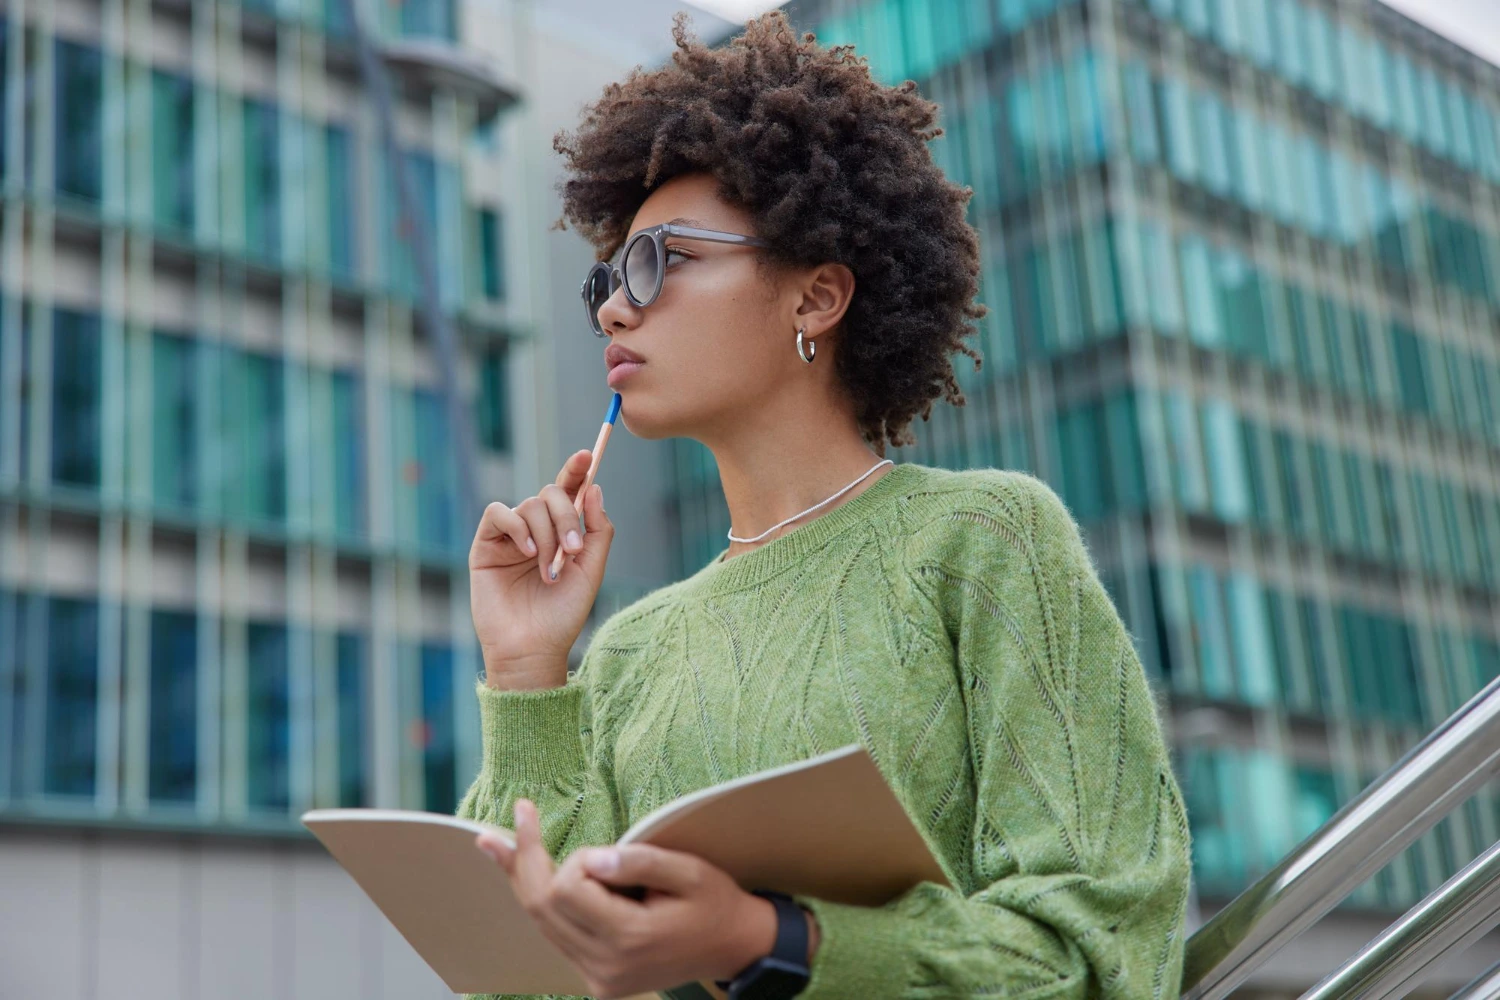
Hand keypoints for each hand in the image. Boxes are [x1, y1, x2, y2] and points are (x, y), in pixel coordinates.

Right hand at [469, 451, 613, 685]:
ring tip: (548, 568)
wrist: (533, 647)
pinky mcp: (486, 545)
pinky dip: (516, 527)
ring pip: (529, 505)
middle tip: (572, 549)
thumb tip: (594, 487)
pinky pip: (498, 513)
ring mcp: (510, 536)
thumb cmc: (563, 615)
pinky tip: (526, 553)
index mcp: (562, 532)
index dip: (576, 469)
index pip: (569, 491)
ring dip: (545, 535)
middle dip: (566, 515)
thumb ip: (598, 530)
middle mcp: (536, 529)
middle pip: (550, 494)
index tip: (588, 455)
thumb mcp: (591, 571)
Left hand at [475, 799, 784, 999]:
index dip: (576, 859)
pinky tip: (524, 871)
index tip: (604, 848)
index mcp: (630, 939)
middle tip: (518, 812)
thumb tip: (591, 857)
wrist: (734, 947)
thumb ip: (640, 862)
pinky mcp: (598, 981)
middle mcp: (606, 966)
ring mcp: (599, 978)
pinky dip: (541, 902)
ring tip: (495, 840)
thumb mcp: (690, 872)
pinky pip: (557, 936)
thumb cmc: (715, 903)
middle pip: (542, 907)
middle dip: (526, 859)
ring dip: (523, 878)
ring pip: (542, 923)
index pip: (568, 890)